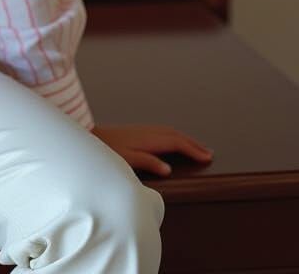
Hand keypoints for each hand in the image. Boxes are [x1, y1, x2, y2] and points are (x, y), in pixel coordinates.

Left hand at [90, 123, 213, 176]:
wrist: (89, 136)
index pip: (176, 143)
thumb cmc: (107, 150)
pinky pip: (162, 131)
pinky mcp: (136, 131)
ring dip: (184, 138)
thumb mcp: (126, 160)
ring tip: (196, 147)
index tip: (207, 157)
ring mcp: (141, 130)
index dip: (193, 150)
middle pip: (175, 135)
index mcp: (148, 139)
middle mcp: (147, 132)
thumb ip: (147, 163)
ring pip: (169, 131)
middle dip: (193, 143)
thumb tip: (168, 169)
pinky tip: (173, 141)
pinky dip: (174, 136)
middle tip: (209, 152)